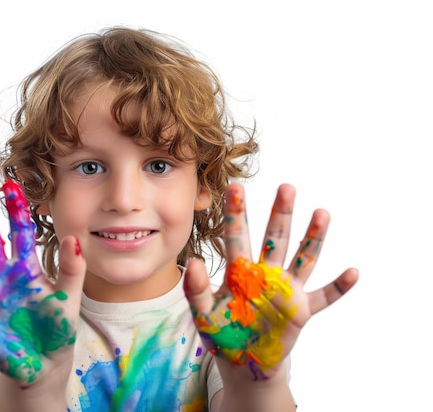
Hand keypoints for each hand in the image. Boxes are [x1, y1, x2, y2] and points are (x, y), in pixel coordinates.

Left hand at [184, 183, 357, 379]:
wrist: (243, 361)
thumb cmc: (222, 332)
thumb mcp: (204, 313)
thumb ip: (197, 290)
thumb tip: (195, 263)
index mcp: (240, 271)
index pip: (238, 236)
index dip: (236, 213)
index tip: (235, 187)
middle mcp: (266, 274)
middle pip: (275, 238)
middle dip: (280, 214)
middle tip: (286, 187)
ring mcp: (286, 290)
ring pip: (302, 258)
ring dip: (313, 238)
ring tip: (322, 213)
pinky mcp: (301, 311)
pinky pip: (324, 296)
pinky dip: (338, 287)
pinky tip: (353, 272)